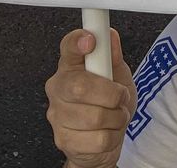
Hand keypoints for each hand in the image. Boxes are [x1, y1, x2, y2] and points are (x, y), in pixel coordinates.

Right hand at [46, 29, 136, 167]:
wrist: (102, 141)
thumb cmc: (108, 104)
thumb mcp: (117, 76)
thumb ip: (113, 57)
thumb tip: (109, 34)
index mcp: (70, 67)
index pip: (68, 48)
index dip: (77, 42)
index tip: (90, 39)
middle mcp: (58, 89)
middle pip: (80, 87)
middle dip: (111, 94)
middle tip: (120, 97)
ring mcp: (57, 116)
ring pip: (95, 117)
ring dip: (116, 118)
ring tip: (114, 116)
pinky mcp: (64, 140)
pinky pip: (99, 140)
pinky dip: (112, 137)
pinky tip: (107, 133)